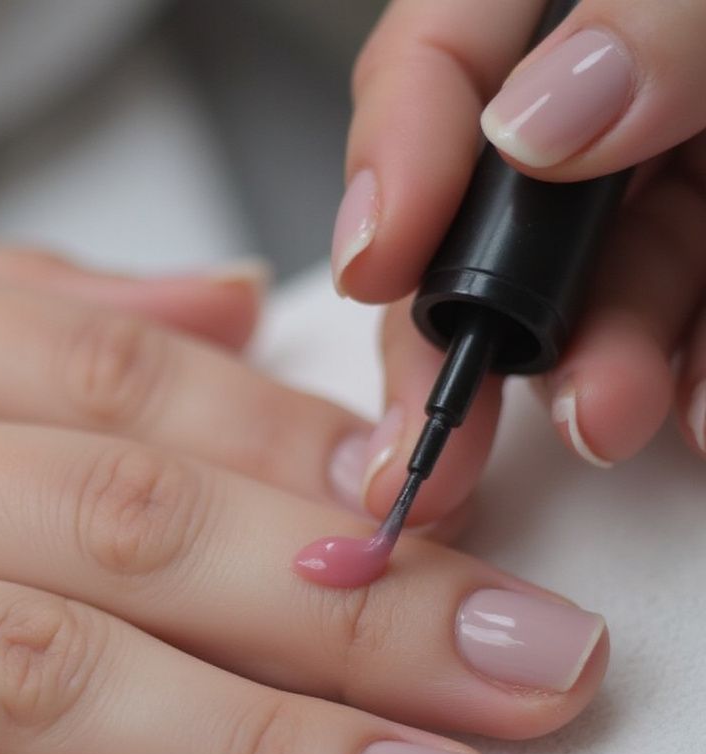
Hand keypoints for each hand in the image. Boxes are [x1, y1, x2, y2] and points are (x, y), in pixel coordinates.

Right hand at [334, 0, 705, 524]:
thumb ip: (657, 15)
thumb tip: (536, 122)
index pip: (445, 57)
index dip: (392, 160)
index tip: (375, 263)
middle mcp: (624, 85)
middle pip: (495, 211)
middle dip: (475, 323)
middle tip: (446, 419)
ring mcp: (681, 166)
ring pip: (600, 284)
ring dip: (595, 373)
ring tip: (610, 419)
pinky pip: (698, 322)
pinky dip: (693, 381)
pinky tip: (701, 416)